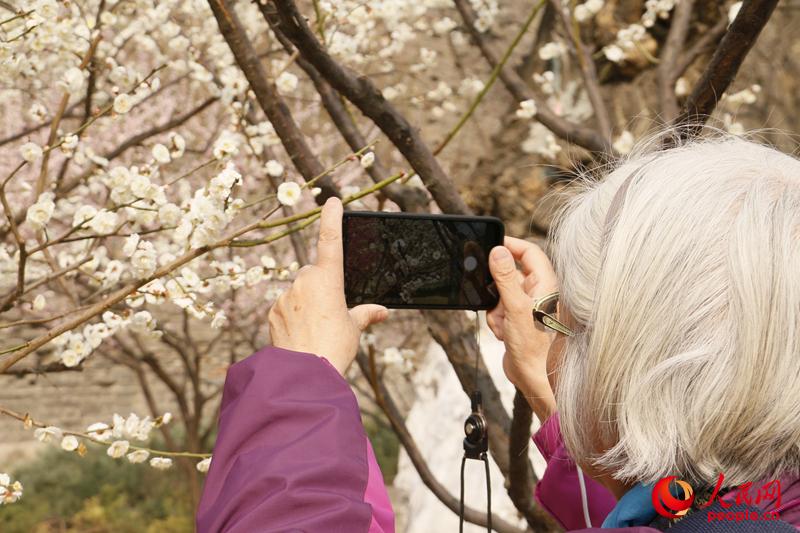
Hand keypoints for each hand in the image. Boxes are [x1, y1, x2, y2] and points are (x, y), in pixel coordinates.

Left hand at [267, 197, 388, 374]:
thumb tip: (382, 311)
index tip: (332, 201)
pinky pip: (286, 307)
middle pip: (315, 273)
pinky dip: (294, 316)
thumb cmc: (334, 348)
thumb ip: (366, 314)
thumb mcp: (355, 329)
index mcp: (327, 279)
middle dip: (322, 286)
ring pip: (299, 291)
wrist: (304, 375)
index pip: (330, 239)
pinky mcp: (273, 312)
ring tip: (317, 330)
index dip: (331, 218)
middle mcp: (303, 281)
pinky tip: (302, 335)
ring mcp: (285, 296)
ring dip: (308, 303)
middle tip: (332, 313)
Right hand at [487, 237, 557, 419]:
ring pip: (500, 294)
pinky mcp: (518, 320)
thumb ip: (505, 277)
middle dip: (496, 288)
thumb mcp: (515, 307)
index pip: (529, 252)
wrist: (534, 378)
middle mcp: (538, 293)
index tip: (492, 244)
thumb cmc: (535, 346)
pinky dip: (497, 320)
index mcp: (545, 284)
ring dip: (495, 308)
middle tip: (494, 300)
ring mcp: (528, 307)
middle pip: (509, 274)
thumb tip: (497, 251)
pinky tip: (504, 334)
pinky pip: (499, 310)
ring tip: (503, 324)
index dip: (511, 245)